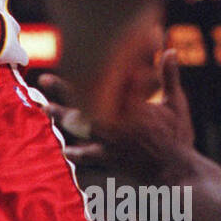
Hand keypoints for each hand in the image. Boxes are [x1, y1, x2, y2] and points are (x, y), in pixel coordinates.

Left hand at [40, 50, 195, 181]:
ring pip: (80, 126)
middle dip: (62, 91)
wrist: (177, 171)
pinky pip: (89, 155)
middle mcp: (117, 123)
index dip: (86, 70)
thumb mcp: (176, 103)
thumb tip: (170, 49)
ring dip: (61, 116)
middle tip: (43, 79)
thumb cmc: (177, 136)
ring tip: (44, 107)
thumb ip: (169, 76)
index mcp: (132, 106)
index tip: (72, 55)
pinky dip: (77, 151)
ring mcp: (111, 142)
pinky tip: (64, 148)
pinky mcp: (110, 159)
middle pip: (84, 103)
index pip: (104, 84)